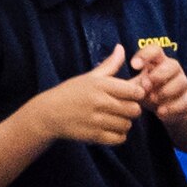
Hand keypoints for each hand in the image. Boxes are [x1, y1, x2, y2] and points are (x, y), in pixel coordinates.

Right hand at [30, 61, 144, 147]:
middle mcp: (100, 102)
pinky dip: (118, 136)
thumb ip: (110, 64)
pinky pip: (119, 139)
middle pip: (134, 110)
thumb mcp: (90, 77)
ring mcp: (97, 121)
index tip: (132, 94)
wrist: (49, 113)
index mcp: (101, 85)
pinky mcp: (94, 136)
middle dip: (132, 109)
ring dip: (125, 123)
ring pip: (127, 125)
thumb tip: (121, 48)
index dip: (137, 93)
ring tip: (116, 118)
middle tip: (125, 107)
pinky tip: (111, 129)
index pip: (134, 91)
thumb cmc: (71, 92)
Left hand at [133, 45, 186, 125]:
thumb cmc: (148, 93)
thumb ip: (126, 81)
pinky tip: (160, 112)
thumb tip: (108, 74)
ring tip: (152, 100)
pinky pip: (183, 101)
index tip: (133, 65)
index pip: (155, 50)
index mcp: (159, 62)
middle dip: (159, 75)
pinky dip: (172, 107)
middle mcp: (173, 70)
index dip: (145, 55)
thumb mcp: (135, 86)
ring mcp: (183, 84)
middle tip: (145, 85)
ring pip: (181, 82)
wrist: (168, 111)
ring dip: (165, 92)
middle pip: (173, 64)